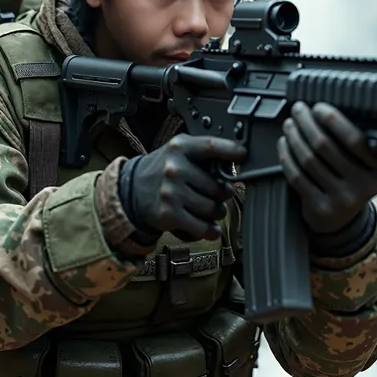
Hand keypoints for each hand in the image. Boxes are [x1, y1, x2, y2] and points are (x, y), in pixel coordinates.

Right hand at [120, 134, 246, 241]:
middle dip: (224, 194)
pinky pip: (201, 227)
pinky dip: (210, 230)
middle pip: (218, 187)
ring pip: (213, 209)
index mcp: (180, 148)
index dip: (231, 150)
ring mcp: (171, 192)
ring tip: (212, 208)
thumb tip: (236, 159)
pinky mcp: (169, 214)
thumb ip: (204, 153)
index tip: (244, 154)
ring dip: (217, 212)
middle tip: (220, 194)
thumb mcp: (180, 151)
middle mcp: (174, 168)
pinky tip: (211, 227)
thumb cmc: (164, 169)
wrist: (132, 189)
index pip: (211, 146)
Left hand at [277, 101, 376, 233]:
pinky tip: (284, 144)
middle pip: (325, 146)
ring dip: (294, 137)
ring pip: (308, 160)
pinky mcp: (321, 208)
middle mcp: (364, 186)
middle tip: (298, 110)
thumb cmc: (352, 179)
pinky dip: (287, 156)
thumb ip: (360, 141)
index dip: (333, 119)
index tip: (318, 107)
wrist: (342, 218)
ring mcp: (342, 199)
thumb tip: (332, 107)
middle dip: (307, 123)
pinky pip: (297, 176)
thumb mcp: (368, 163)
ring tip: (289, 124)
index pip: (354, 139)